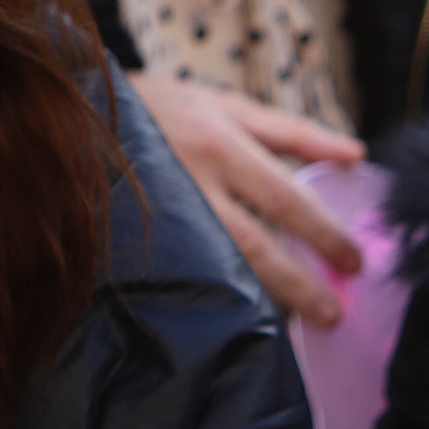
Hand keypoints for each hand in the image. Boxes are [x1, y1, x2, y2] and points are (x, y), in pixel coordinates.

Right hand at [126, 69, 367, 327]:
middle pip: (253, 246)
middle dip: (298, 284)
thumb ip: (294, 134)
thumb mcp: (227, 105)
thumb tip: (356, 156)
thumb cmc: (165, 109)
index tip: (355, 264)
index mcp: (219, 143)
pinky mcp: (130, 242)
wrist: (72, 112)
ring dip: (259, 299)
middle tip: (332, 313)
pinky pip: (180, 276)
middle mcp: (190, 183)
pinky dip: (211, 298)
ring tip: (294, 323)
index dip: (323, 234)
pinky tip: (235, 318)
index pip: (285, 198)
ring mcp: (156, 217)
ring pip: (216, 270)